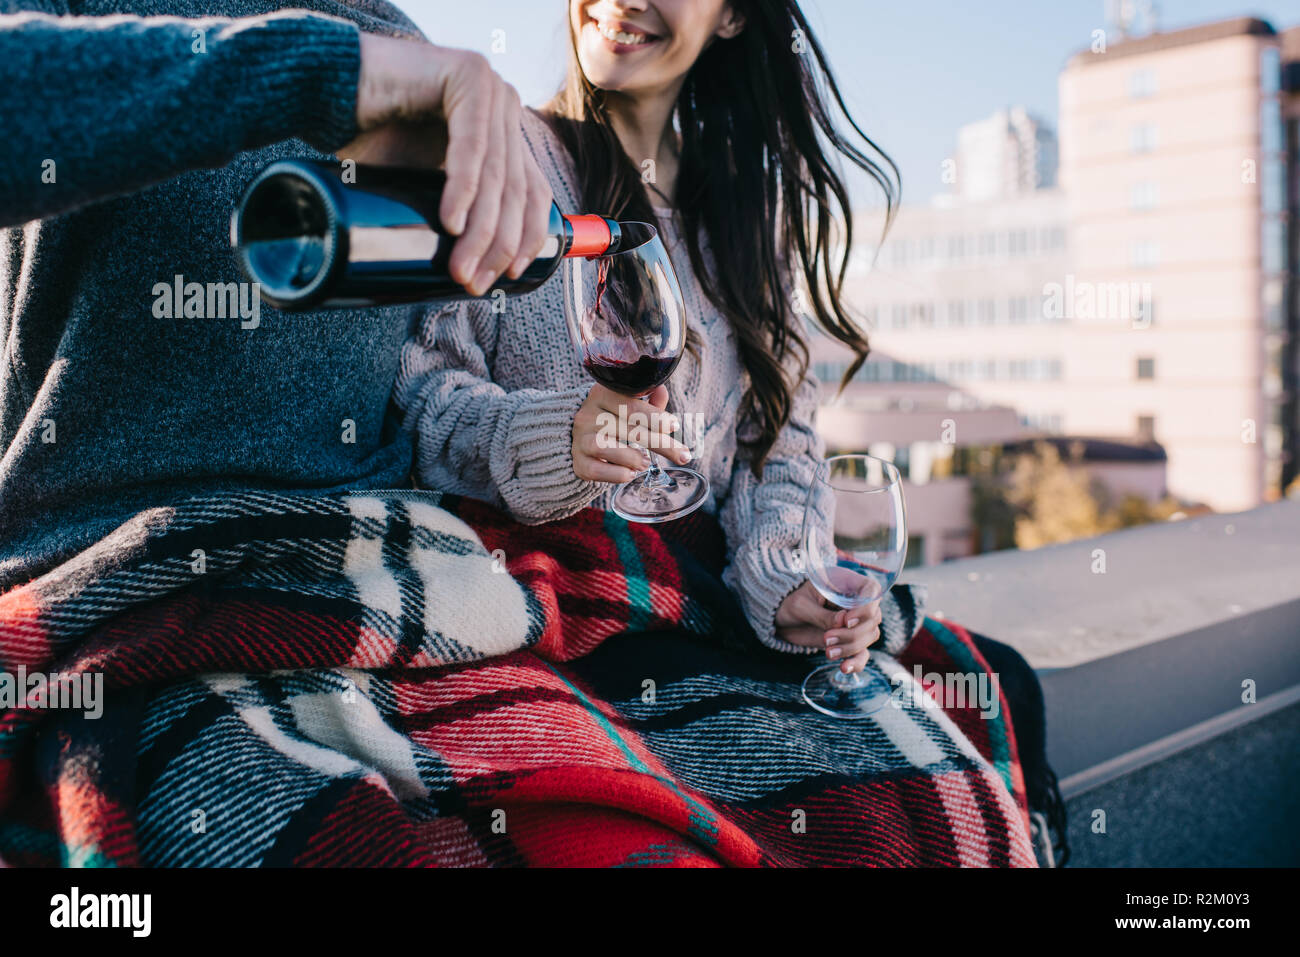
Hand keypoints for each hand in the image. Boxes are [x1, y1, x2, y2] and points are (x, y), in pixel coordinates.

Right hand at [339, 34, 553, 295]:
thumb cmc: (373, 141)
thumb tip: (480, 271)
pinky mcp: (467, 74)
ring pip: (495, 174)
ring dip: (480, 229)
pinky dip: (462, 188)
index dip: (528, 237)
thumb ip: (462, 211)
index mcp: (505, 131)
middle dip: (497, 244)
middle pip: (515, 188)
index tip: (508, 276)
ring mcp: (491, 87)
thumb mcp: (429, 186)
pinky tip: (452, 222)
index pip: (533, 191)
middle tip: (474, 283)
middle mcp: (505, 106)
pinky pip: (471, 144)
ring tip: (460, 268)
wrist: (323, 90)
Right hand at [571, 384, 692, 482]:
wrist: (575, 434)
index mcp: (602, 394)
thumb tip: (662, 391)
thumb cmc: (611, 417)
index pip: (631, 405)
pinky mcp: (578, 461)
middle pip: (628, 429)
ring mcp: (580, 438)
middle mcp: (588, 414)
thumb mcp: (627, 404)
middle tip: (683, 456)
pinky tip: (629, 474)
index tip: (675, 426)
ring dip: (633, 458)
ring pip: (606, 447)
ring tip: (646, 463)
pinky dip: (616, 474)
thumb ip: (647, 401)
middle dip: (661, 444)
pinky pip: (596, 470)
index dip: (655, 417)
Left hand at [774, 581, 882, 673]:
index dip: (865, 608)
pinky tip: (844, 668)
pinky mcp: (849, 640)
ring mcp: (855, 622)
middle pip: (872, 618)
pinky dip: (856, 662)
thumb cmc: (790, 602)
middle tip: (827, 639)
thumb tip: (843, 621)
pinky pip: (862, 652)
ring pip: (869, 636)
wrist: (782, 618)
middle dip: (852, 634)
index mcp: (846, 584)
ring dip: (850, 648)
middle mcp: (855, 602)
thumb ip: (822, 614)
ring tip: (828, 652)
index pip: (871, 591)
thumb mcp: (801, 605)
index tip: (846, 621)